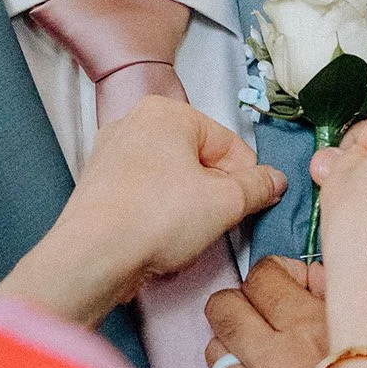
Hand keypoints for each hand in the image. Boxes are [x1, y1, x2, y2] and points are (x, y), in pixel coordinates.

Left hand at [0, 96, 286, 327]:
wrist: (93, 255)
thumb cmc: (157, 218)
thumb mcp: (226, 202)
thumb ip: (258, 186)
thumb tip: (273, 180)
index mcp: (167, 112)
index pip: (227, 143)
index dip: (246, 179)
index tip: (251, 205)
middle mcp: (133, 121)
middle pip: (198, 158)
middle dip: (214, 192)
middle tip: (218, 222)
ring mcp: (111, 151)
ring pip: (171, 177)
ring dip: (187, 205)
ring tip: (185, 233)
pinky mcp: (98, 183)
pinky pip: (144, 193)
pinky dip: (158, 212)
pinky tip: (159, 236)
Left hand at [203, 256, 330, 367]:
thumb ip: (339, 299)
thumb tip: (308, 278)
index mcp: (312, 331)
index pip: (262, 276)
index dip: (273, 279)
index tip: (282, 290)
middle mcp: (277, 366)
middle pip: (222, 310)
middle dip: (238, 308)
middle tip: (256, 320)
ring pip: (215, 356)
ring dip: (236, 357)